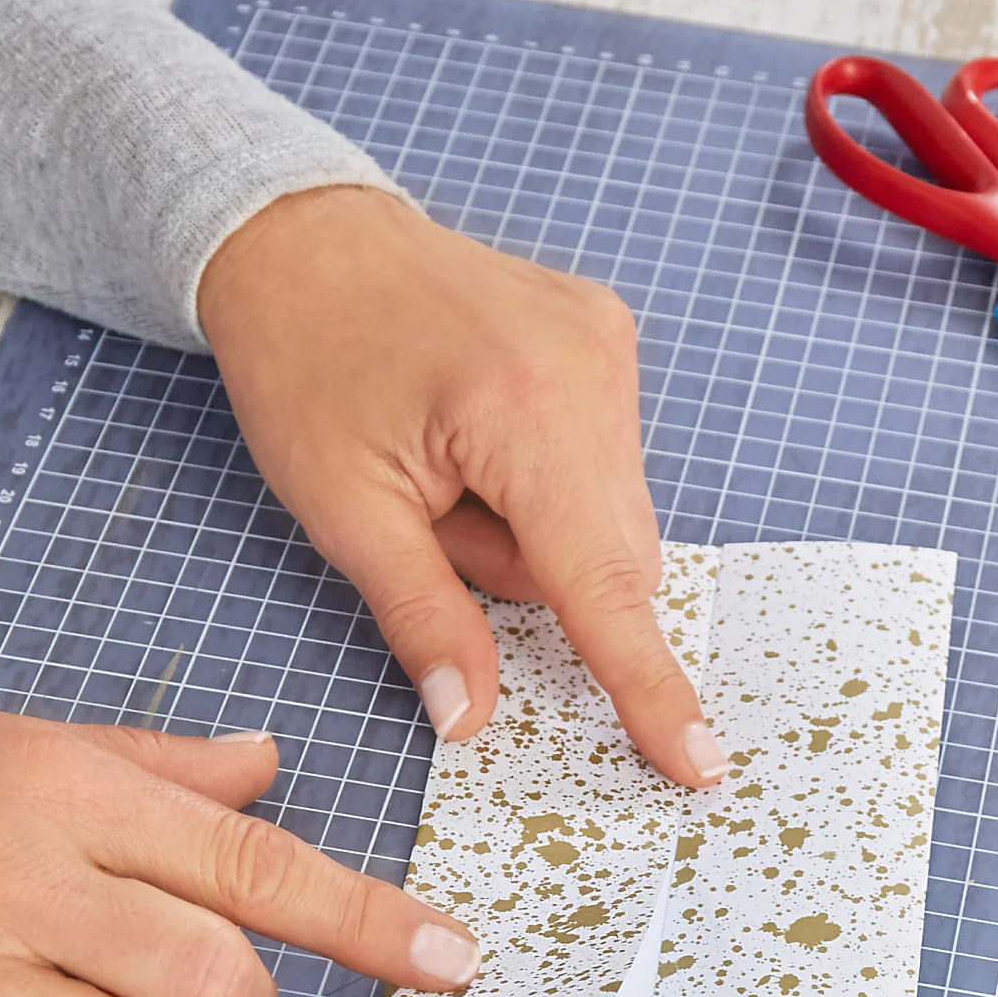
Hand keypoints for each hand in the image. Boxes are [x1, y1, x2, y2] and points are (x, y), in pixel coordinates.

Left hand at [197, 186, 727, 788]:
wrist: (298, 233)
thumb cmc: (304, 363)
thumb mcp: (343, 510)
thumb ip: (424, 619)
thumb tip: (469, 720)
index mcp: (526, 412)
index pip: (604, 586)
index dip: (646, 684)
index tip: (699, 763)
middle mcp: (593, 370)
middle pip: (612, 559)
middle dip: (531, 574)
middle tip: (435, 518)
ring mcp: (610, 346)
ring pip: (609, 521)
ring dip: (536, 531)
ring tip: (449, 469)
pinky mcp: (608, 338)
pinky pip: (604, 468)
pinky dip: (547, 484)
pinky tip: (479, 437)